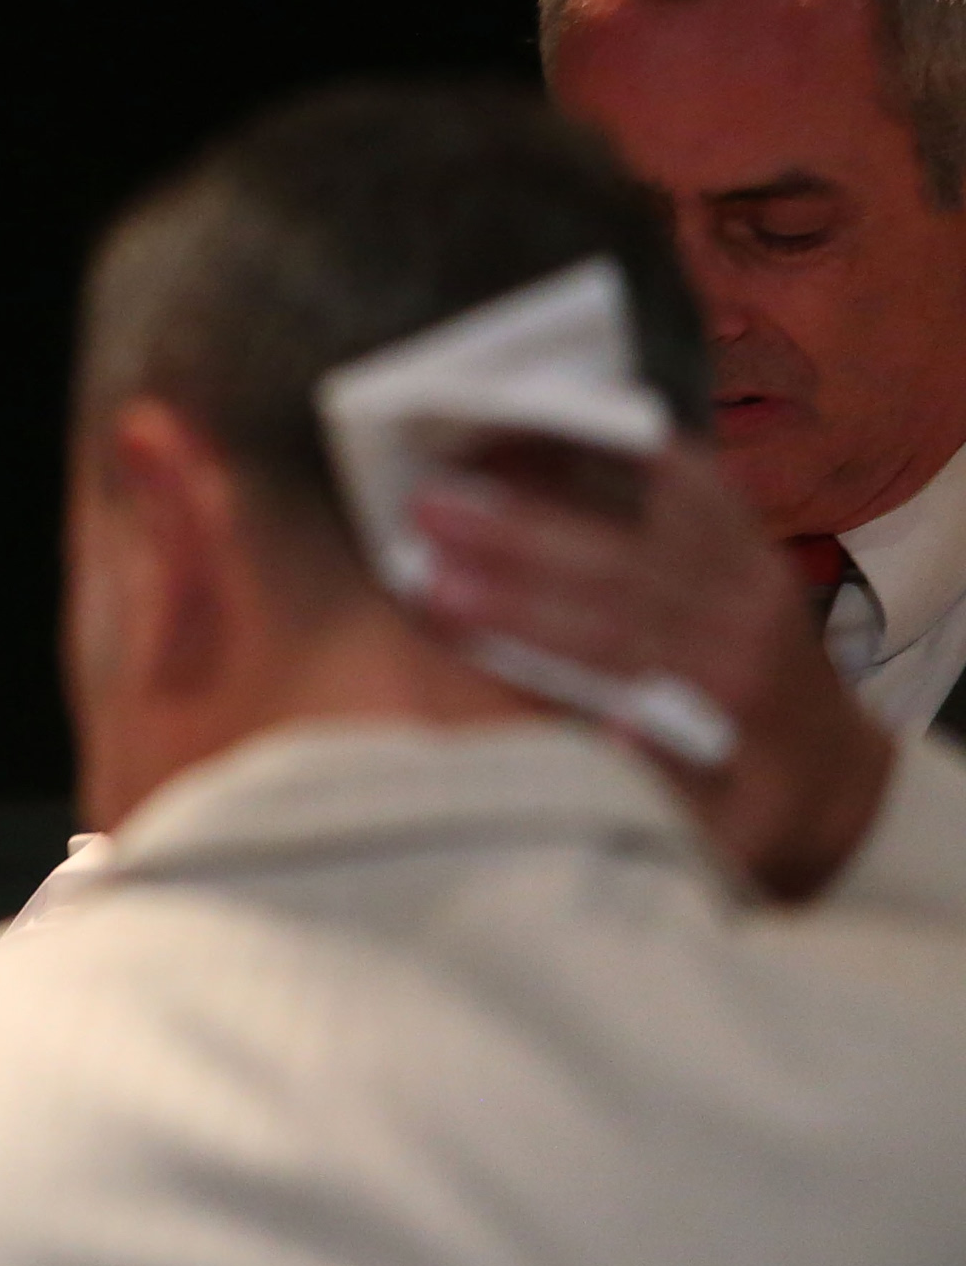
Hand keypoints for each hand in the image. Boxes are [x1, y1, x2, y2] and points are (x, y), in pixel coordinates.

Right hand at [410, 439, 892, 899]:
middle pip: (619, 560)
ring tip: (467, 449)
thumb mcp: (724, 839)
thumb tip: (606, 729)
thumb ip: (668, 793)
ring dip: (554, 474)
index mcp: (732, 691)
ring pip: (649, 504)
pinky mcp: (753, 545)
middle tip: (425, 505)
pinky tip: (559, 425)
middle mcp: (751, 616)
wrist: (839, 781)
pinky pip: (692, 480)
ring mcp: (757, 570)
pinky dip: (623, 447)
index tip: (436, 597)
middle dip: (512, 532)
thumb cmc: (760, 814)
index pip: (609, 639)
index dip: (518, 613)